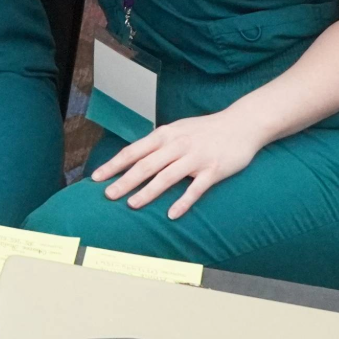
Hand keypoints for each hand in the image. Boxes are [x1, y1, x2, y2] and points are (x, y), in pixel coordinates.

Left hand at [91, 109, 266, 218]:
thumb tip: (133, 158)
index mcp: (165, 135)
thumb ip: (158, 143)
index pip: (134, 151)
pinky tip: (172, 215)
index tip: (97, 177)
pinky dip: (183, 201)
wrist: (241, 124)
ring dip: (148, 191)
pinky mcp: (214, 170)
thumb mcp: (178, 130)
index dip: (114, 164)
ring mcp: (196, 158)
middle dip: (125, 181)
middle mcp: (178, 145)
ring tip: (132, 204)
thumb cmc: (205, 130)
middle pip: (146, 164)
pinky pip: (196, 188)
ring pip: (167, 176)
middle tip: (108, 195)